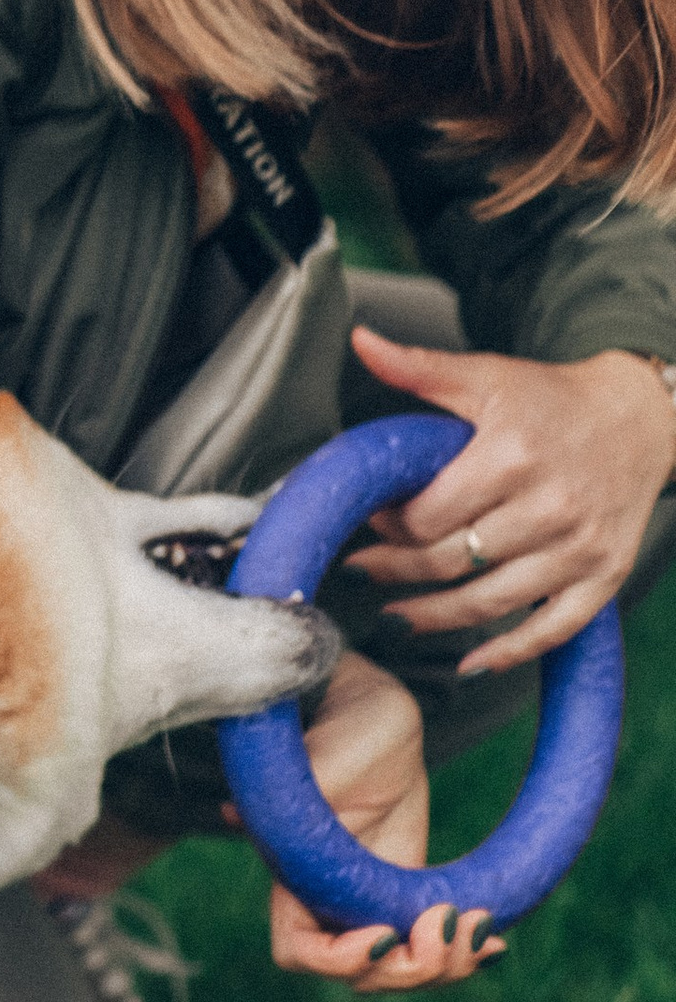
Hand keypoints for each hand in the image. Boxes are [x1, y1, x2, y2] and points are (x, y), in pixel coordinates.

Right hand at [262, 646, 502, 986]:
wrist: (374, 712)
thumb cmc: (341, 726)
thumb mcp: (319, 760)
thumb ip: (292, 795)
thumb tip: (230, 816)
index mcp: (297, 875)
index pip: (298, 952)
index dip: (339, 960)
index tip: (385, 933)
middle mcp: (329, 899)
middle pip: (361, 977)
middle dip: (410, 970)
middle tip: (452, 922)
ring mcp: (371, 899)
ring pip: (402, 970)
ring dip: (445, 966)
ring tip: (482, 929)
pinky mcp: (407, 889)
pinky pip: (432, 944)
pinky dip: (464, 954)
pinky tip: (493, 939)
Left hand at [342, 329, 675, 679]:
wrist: (639, 417)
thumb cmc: (552, 400)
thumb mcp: (486, 376)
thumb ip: (418, 367)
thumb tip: (361, 341)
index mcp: (511, 456)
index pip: (428, 515)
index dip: (390, 525)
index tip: (373, 521)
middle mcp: (549, 506)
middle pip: (452, 562)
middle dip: (398, 571)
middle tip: (368, 569)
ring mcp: (580, 547)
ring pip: (489, 603)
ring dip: (434, 618)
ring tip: (398, 614)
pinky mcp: (605, 575)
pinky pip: (552, 630)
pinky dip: (508, 653)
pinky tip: (470, 660)